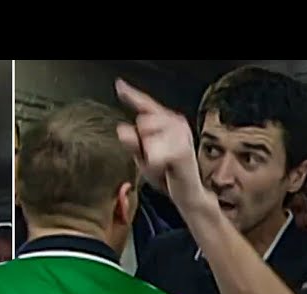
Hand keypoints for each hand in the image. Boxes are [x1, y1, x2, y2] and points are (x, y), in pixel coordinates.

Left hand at [114, 78, 207, 211]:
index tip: (119, 86)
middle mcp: (176, 123)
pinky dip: (153, 164)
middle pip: (142, 122)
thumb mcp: (143, 157)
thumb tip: (122, 129)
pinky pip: (154, 154)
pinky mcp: (182, 150)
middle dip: (142, 142)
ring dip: (148, 155)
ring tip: (160, 164)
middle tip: (153, 157)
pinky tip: (163, 168)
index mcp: (166, 122)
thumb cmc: (167, 174)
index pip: (146, 104)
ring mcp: (180, 135)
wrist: (187, 194)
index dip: (132, 95)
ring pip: (147, 137)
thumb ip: (132, 142)